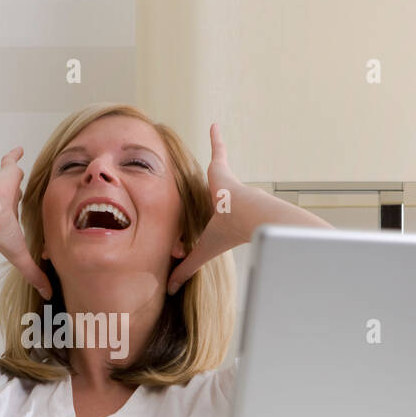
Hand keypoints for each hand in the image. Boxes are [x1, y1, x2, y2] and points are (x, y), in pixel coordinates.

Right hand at [0, 146, 52, 299]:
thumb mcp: (21, 256)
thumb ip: (34, 274)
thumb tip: (48, 295)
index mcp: (9, 219)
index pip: (17, 218)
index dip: (20, 218)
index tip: (21, 219)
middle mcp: (7, 202)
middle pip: (15, 198)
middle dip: (17, 196)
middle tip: (21, 194)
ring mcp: (6, 187)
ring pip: (14, 180)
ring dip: (16, 176)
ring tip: (19, 171)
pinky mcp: (7, 173)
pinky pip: (11, 161)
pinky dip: (14, 155)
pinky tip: (20, 148)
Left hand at [167, 124, 256, 295]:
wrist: (245, 215)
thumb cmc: (226, 234)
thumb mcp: (199, 251)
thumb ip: (185, 268)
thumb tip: (170, 291)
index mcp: (215, 217)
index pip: (204, 217)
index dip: (201, 218)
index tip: (199, 221)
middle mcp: (220, 199)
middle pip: (208, 193)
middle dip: (208, 188)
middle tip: (201, 185)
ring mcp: (222, 183)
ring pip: (214, 171)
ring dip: (215, 159)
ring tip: (211, 145)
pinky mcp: (221, 168)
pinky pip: (219, 149)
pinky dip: (217, 138)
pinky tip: (214, 125)